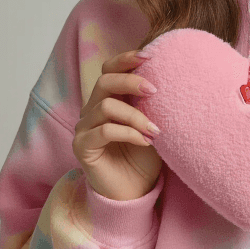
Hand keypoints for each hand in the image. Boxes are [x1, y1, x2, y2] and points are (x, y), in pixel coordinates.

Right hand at [72, 49, 163, 200]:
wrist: (135, 192)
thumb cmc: (144, 157)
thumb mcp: (151, 123)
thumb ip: (150, 102)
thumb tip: (167, 77)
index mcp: (107, 99)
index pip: (109, 69)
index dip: (126, 59)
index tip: (150, 56)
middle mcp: (91, 110)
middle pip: (104, 81)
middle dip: (131, 81)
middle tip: (155, 90)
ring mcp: (84, 128)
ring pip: (106, 106)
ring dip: (136, 116)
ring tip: (155, 130)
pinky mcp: (82, 147)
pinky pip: (105, 131)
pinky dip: (129, 133)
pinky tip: (145, 141)